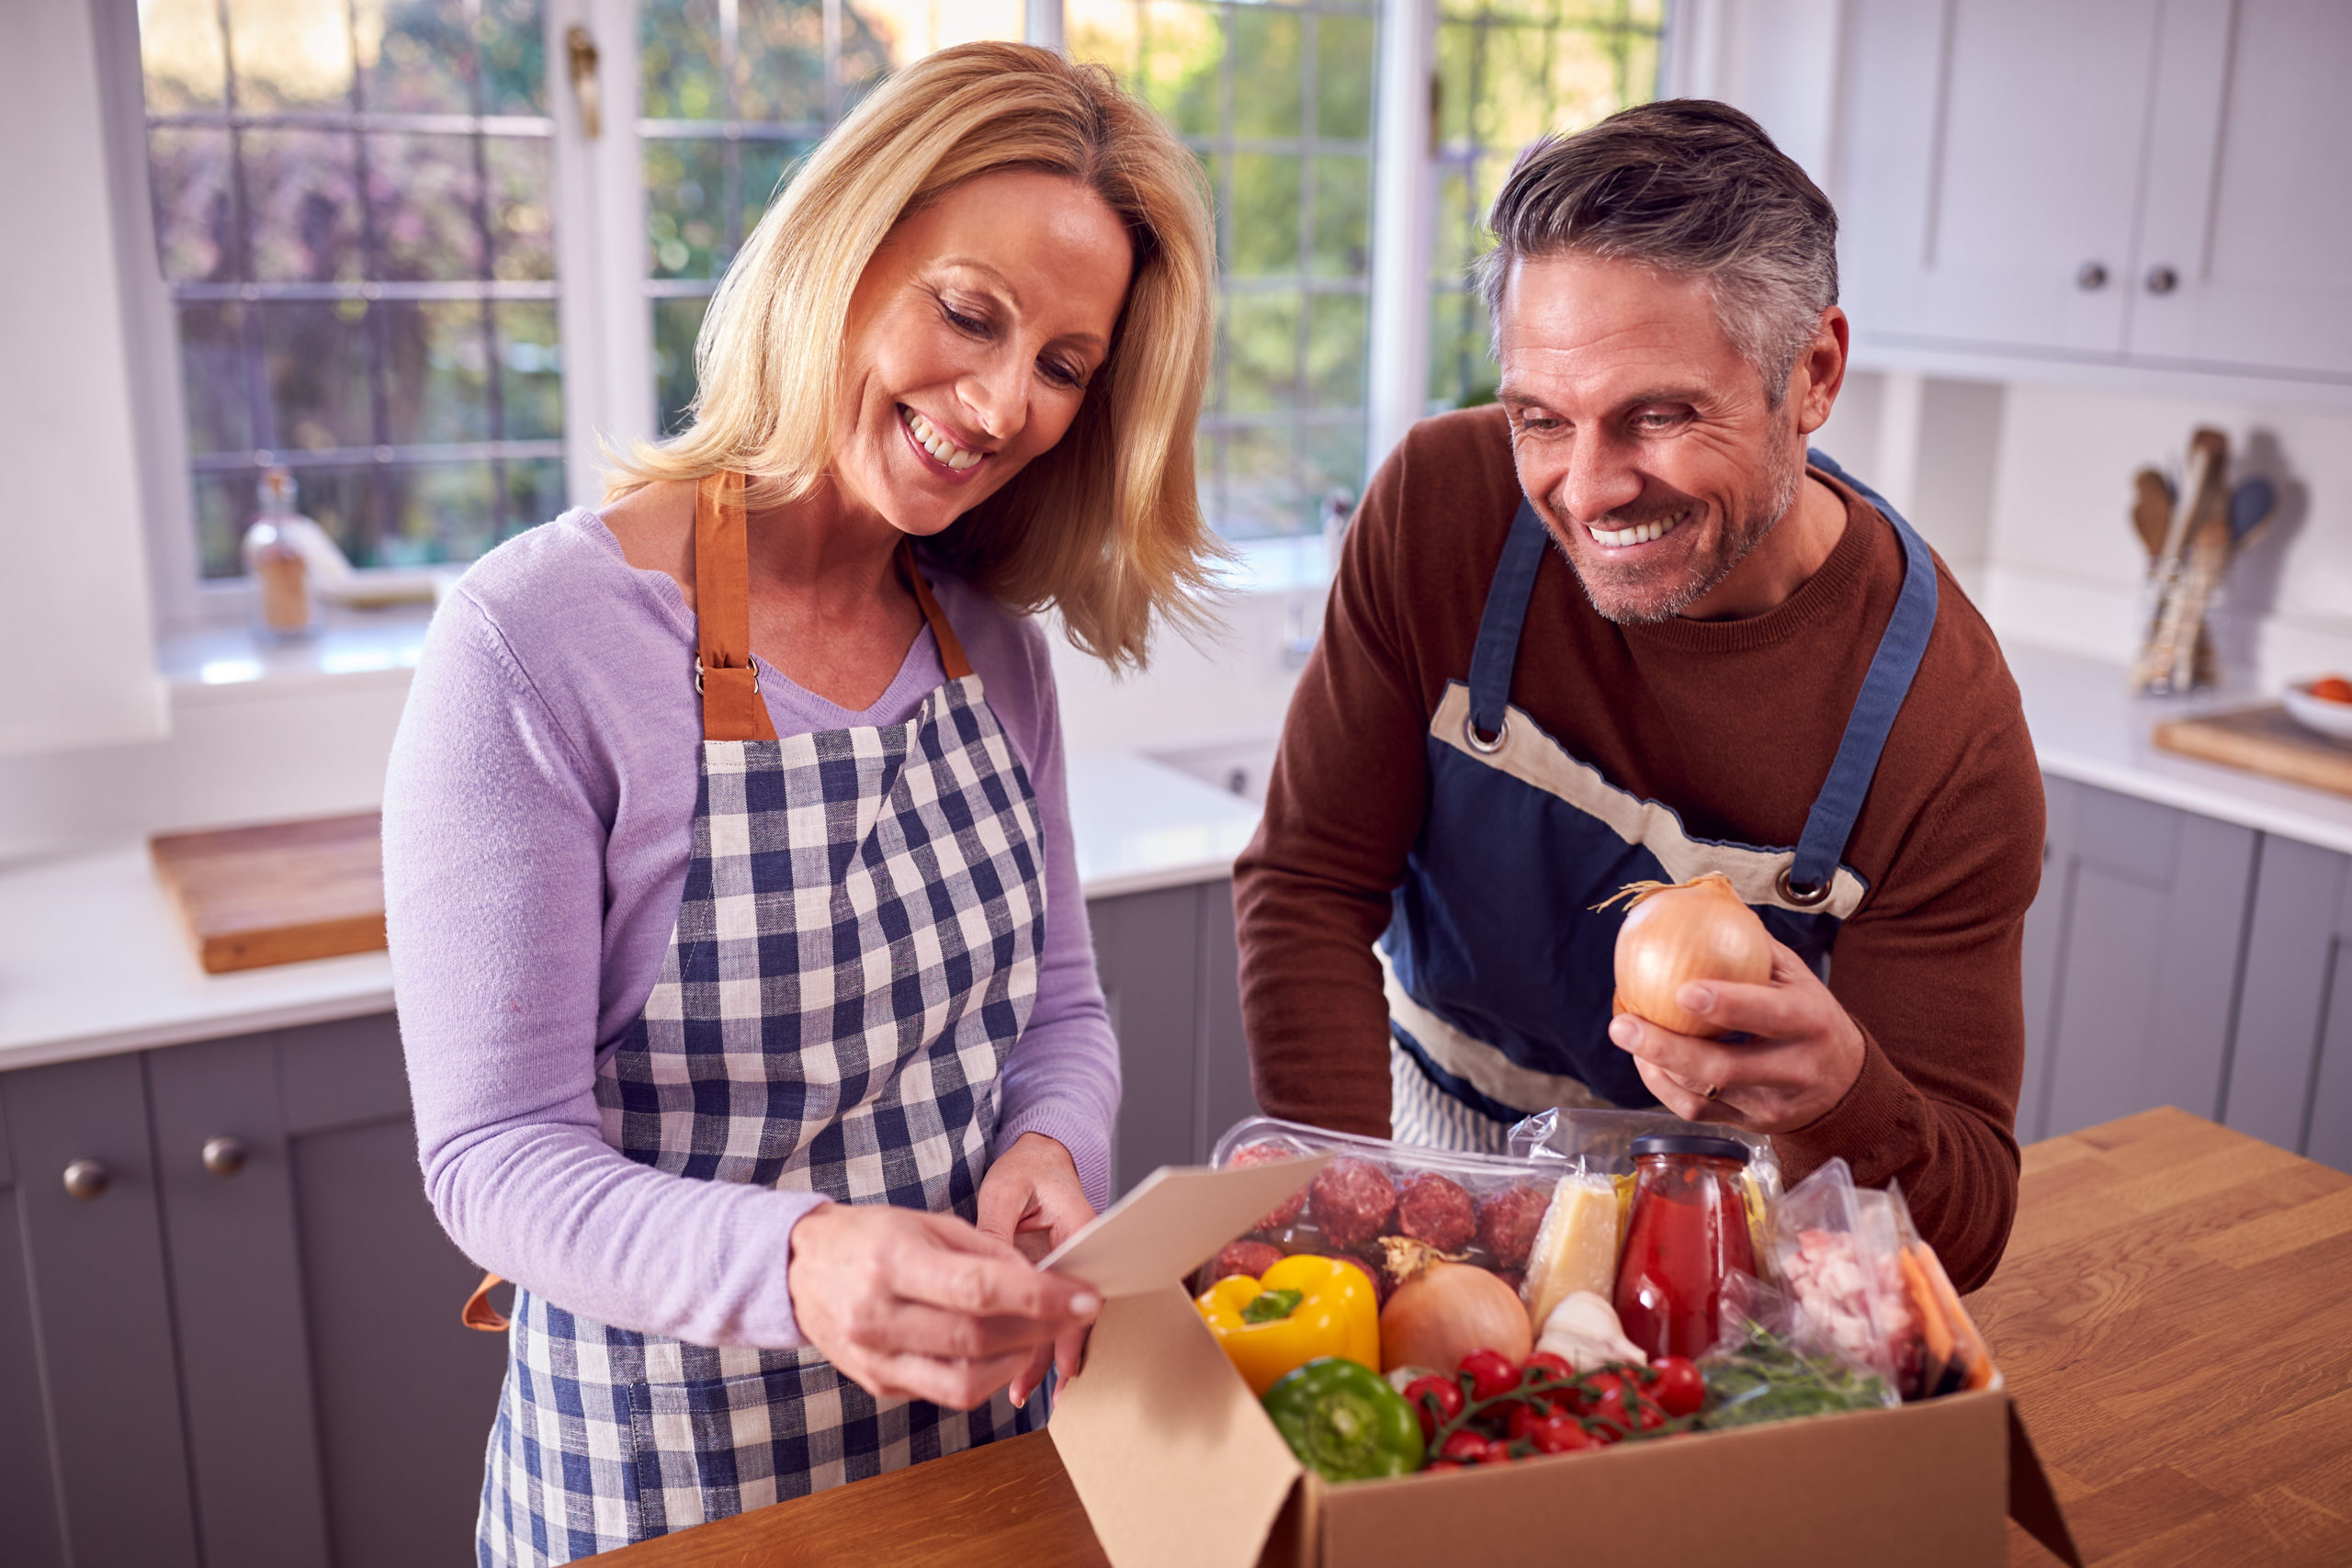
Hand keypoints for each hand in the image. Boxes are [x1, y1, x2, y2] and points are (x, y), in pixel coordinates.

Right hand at [785, 1200, 1099, 1411]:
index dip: (1040, 1298)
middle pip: (978, 1339)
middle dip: (1040, 1328)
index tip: (1084, 1296)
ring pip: (966, 1382)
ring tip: (1040, 1333)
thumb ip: (984, 1250)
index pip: (979, 1289)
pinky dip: (985, 1373)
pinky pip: (946, 1392)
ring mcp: (877, 1358)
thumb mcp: (924, 1222)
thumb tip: (1039, 1281)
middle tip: (1075, 1312)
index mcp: (892, 1262)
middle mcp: (879, 1316)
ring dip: (1018, 1360)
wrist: (796, 1270)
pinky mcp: (880, 1384)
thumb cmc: (868, 1238)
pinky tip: (1000, 1349)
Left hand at [976, 1132, 1096, 1406]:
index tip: (1063, 1358)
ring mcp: (1064, 1268)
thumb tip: (984, 1275)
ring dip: (1040, 1355)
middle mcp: (1078, 1252)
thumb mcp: (1004, 1191)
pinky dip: (1028, 1340)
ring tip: (1019, 1391)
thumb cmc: (1025, 1171)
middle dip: (1051, 1352)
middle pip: (1069, 1312)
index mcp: (1079, 1224)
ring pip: (1055, 1318)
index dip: (1069, 1323)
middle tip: (1028, 1386)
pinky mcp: (1048, 1277)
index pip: (1078, 1282)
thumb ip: (995, 1231)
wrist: (1039, 1159)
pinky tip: (1014, 1371)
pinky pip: (1041, 1313)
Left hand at [1606, 939, 1865, 1133]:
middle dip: (1667, 1048)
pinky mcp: (1750, 1125)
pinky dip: (1662, 1086)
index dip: (1727, 1005)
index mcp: (1810, 1022)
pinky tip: (1645, 1060)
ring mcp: (1770, 1104)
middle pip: (1725, 1068)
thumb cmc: (1811, 1017)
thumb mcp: (1799, 976)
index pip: (1769, 1015)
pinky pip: (1697, 1111)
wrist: (1847, 1086)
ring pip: (1704, 1095)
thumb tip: (1705, 902)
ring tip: (1627, 1034)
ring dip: (1656, 1065)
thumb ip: (1753, 945)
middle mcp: (1794, 1068)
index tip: (1682, 991)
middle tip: (1622, 1025)